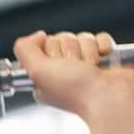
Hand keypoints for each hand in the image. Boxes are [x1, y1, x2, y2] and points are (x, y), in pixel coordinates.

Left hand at [12, 31, 133, 119]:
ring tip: (90, 68)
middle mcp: (64, 70)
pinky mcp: (104, 58)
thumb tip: (38, 36)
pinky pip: (101, 37)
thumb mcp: (36, 71)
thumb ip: (24, 50)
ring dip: (88, 50)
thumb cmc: (75, 91)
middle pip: (63, 38)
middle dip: (71, 50)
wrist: (109, 97)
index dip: (51, 50)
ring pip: (82, 37)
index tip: (57, 65)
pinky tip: (103, 59)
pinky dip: (103, 46)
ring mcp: (85, 64)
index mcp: (45, 76)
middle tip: (76, 68)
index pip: (43, 44)